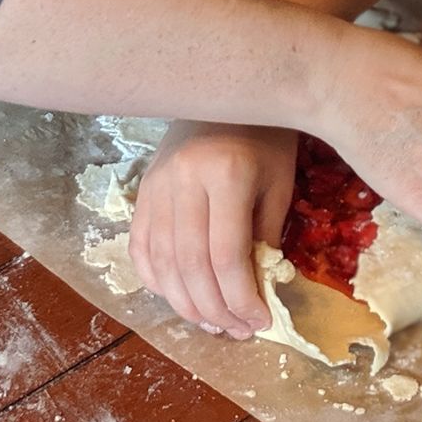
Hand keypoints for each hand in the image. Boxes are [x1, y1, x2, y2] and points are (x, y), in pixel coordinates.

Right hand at [130, 120, 296, 338]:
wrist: (229, 90)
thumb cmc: (266, 136)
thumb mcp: (279, 183)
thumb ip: (265, 237)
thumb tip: (256, 292)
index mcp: (224, 174)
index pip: (226, 256)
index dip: (241, 298)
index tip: (259, 322)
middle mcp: (182, 181)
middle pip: (190, 266)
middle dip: (215, 310)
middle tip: (237, 331)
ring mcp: (156, 185)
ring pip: (161, 263)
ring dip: (185, 304)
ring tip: (213, 323)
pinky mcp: (143, 189)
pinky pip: (141, 247)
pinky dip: (157, 281)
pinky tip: (180, 298)